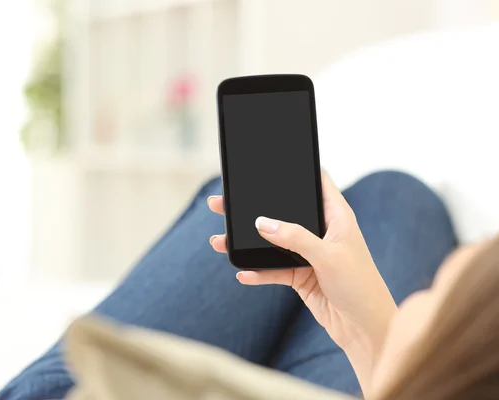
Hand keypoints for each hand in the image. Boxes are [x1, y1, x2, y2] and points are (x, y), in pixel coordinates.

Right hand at [208, 171, 396, 393]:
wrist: (364, 328)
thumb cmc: (360, 286)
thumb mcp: (328, 256)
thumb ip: (295, 237)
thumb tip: (262, 223)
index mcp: (336, 216)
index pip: (316, 183)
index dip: (297, 170)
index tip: (269, 163)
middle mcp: (320, 231)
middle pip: (283, 212)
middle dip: (254, 208)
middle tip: (225, 203)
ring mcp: (308, 253)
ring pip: (272, 242)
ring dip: (248, 242)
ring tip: (220, 240)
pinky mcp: (299, 275)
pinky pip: (272, 269)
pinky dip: (257, 272)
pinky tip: (242, 273)